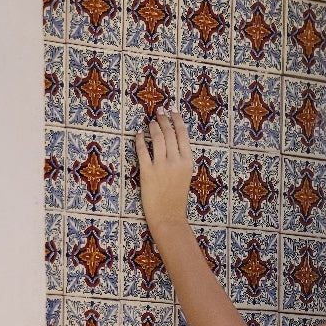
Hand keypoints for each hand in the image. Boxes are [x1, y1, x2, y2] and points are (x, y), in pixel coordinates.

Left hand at [135, 105, 194, 231]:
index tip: (173, 109)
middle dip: (164, 118)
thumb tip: (172, 139)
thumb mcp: (185, 176)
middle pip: (169, 132)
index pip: (183, 134)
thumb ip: (181, 158)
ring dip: (153, 126)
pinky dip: (139, 139)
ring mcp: (161, 166)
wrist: (168, 216)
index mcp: (187, 161)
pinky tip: (138, 134)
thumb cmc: (176, 198)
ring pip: (156, 138)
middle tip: (159, 110)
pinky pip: (142, 150)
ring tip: (151, 122)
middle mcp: (175, 161)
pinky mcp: (147, 171)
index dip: (177, 119)